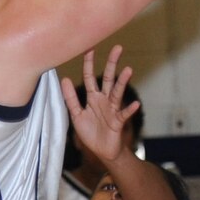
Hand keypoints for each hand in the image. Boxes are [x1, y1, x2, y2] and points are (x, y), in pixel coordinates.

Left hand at [60, 45, 138, 171]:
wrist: (103, 151)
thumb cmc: (90, 132)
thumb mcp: (76, 115)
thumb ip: (71, 98)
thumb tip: (64, 79)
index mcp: (93, 98)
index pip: (90, 77)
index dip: (88, 63)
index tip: (89, 48)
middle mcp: (104, 100)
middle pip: (108, 79)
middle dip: (112, 64)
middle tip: (118, 48)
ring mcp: (112, 110)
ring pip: (117, 93)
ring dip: (123, 82)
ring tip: (128, 70)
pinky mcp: (118, 122)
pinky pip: (124, 115)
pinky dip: (129, 110)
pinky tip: (135, 104)